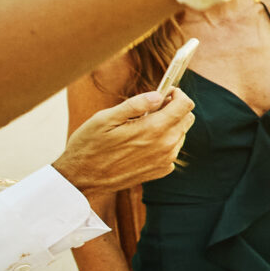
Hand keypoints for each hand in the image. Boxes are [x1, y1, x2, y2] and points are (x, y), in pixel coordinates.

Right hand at [53, 91, 193, 193]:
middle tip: (152, 107)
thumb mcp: (106, 118)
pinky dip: (164, 141)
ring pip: (181, 134)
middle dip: (174, 108)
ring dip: (169, 125)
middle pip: (187, 118)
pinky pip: (173, 149)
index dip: (177, 94)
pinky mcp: (161, 170)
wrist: (82, 178)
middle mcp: (166, 146)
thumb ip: (135, 104)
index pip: (185, 105)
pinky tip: (143, 142)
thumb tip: (158, 95)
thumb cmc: (90, 145)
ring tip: (143, 125)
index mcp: (154, 129)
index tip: (165, 91)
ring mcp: (165, 160)